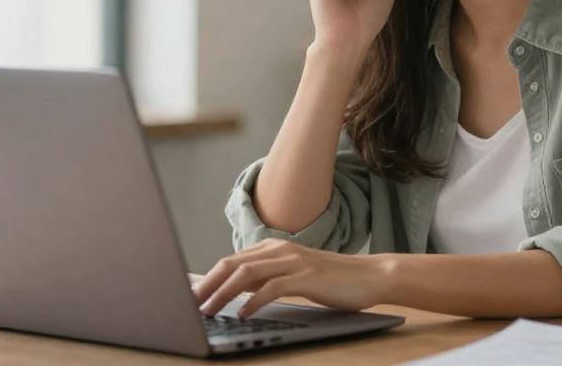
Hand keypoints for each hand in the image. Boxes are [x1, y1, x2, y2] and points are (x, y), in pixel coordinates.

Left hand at [192, 239, 389, 318]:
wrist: (371, 275)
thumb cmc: (333, 280)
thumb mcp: (295, 275)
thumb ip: (268, 279)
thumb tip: (238, 291)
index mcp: (275, 247)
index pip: (232, 261)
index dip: (209, 278)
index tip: (193, 295)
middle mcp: (281, 250)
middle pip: (233, 264)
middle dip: (208, 284)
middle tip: (191, 303)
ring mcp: (294, 262)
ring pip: (247, 274)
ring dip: (223, 293)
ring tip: (208, 310)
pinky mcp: (307, 277)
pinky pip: (272, 288)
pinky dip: (253, 302)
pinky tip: (242, 314)